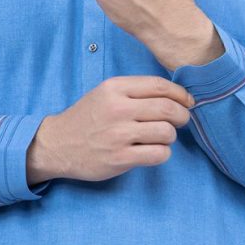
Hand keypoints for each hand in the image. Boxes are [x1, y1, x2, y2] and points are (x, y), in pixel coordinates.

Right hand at [26, 76, 195, 184]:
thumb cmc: (86, 118)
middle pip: (168, 109)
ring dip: (170, 136)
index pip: (160, 86)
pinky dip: (162, 153)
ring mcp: (119, 134)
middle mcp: (118, 109)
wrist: (57, 144)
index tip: (187, 102)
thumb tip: (175, 97)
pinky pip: (159, 154)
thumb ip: (135, 92)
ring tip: (160, 137)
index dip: (181, 94)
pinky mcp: (120, 158)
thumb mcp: (105, 94)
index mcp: (115, 88)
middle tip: (181, 121)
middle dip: (182, 116)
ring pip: (167, 132)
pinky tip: (153, 151)